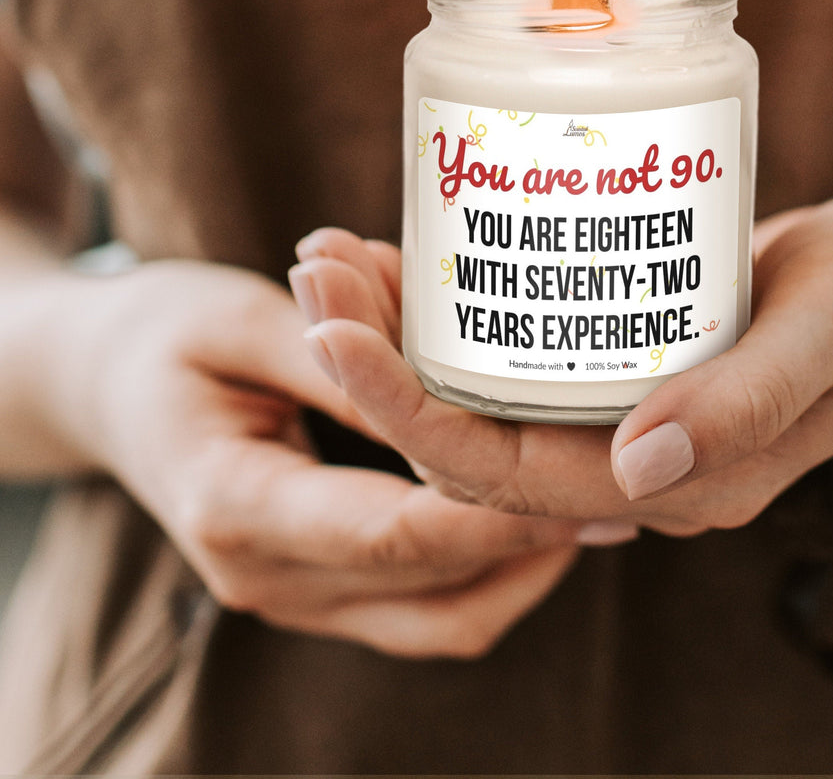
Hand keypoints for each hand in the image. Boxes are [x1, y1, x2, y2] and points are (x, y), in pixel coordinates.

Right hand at [51, 259, 626, 657]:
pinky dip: (485, 575)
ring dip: (521, 571)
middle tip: (620, 492)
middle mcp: (264, 575)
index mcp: (237, 506)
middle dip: (533, 542)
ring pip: (438, 620)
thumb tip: (437, 385)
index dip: (497, 512)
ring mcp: (289, 594)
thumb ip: (335, 359)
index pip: (395, 533)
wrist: (103, 385)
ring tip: (597, 508)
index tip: (585, 481)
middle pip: (432, 586)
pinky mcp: (315, 586)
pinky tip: (536, 519)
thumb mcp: (241, 321)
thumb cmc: (164, 335)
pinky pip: (420, 609)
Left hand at [299, 183, 832, 534]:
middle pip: (476, 443)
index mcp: (692, 483)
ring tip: (333, 256)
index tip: (333, 330)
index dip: (412, 415)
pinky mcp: (627, 371)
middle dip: (378, 368)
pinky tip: (409, 255)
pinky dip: (455, 316)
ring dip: (400, 339)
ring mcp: (631, 423)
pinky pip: (520, 363)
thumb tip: (639, 468)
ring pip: (485, 404)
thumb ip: (753, 397)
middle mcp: (644, 469)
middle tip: (313, 269)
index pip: (518, 478)